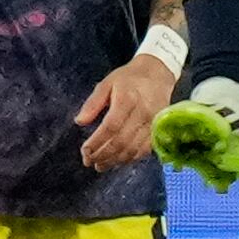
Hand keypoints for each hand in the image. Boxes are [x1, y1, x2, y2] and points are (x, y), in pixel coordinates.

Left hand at [76, 54, 175, 169]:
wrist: (158, 73)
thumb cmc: (129, 78)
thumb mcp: (107, 83)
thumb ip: (92, 103)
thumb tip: (79, 122)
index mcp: (128, 99)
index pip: (111, 126)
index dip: (97, 142)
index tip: (85, 151)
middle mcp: (143, 112)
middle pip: (122, 141)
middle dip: (103, 155)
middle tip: (89, 161)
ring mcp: (153, 123)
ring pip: (133, 149)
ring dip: (115, 161)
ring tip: (101, 165)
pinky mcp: (159, 130)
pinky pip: (145, 150)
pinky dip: (130, 159)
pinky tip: (118, 161)